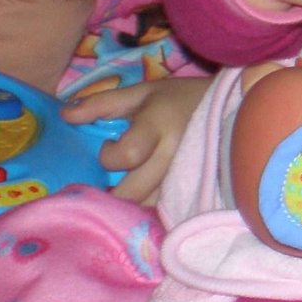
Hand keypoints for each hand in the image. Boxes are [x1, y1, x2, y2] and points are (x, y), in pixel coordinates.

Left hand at [64, 76, 211, 203]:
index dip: (109, 156)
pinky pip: (166, 210)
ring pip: (150, 206)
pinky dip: (150, 208)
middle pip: (135, 191)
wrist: (236, 107)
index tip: (107, 147)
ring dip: (131, 203)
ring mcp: (189, 177)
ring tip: (123, 190)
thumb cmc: (182, 99)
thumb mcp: (144, 91)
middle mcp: (175, 155)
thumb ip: (103, 103)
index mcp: (159, 126)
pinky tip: (143, 199)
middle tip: (105, 182)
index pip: (127, 154)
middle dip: (112, 192)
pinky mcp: (197, 191)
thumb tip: (65, 114)